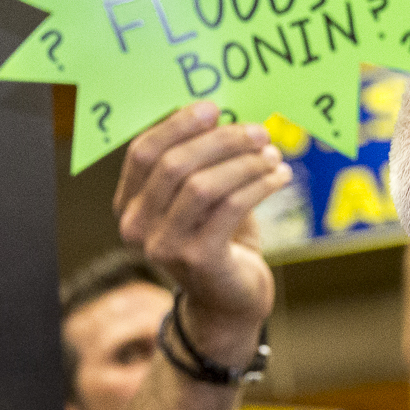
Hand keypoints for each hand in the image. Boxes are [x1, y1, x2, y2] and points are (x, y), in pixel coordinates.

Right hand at [114, 103, 288, 363]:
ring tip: (272, 155)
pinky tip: (280, 177)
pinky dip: (259, 185)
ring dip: (244, 163)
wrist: (229, 300)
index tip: (214, 109)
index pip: (143, 153)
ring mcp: (165, 247)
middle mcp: (137, 228)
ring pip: (203, 185)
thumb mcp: (201, 197)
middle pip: (174, 165)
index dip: (177, 125)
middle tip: (258, 132)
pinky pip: (230, 208)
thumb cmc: (217, 238)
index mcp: (129, 205)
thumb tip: (215, 112)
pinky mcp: (199, 260)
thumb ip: (199, 160)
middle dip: (221, 141)